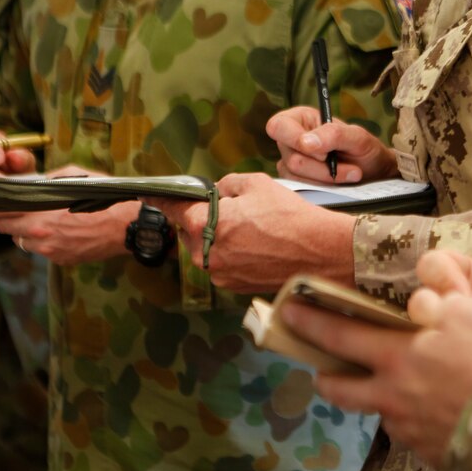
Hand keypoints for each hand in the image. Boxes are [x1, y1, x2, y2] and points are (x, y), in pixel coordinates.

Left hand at [0, 165, 136, 264]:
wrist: (131, 226)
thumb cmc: (106, 198)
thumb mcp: (74, 177)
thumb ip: (45, 182)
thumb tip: (27, 182)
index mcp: (40, 210)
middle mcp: (40, 234)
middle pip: (3, 226)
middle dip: (0, 216)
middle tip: (2, 206)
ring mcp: (50, 250)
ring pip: (20, 239)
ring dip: (20, 228)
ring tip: (33, 216)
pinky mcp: (61, 259)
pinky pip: (39, 249)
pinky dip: (39, 239)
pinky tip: (55, 229)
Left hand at [149, 172, 356, 292]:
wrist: (321, 254)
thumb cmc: (291, 218)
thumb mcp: (257, 184)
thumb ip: (227, 185)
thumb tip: (218, 194)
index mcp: (205, 225)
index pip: (172, 208)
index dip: (161, 198)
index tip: (150, 194)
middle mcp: (206, 254)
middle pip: (192, 231)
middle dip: (205, 219)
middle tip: (235, 211)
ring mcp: (221, 274)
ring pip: (209, 249)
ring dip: (221, 238)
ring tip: (254, 230)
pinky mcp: (236, 286)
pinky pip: (225, 264)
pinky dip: (235, 254)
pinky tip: (259, 246)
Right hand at [268, 106, 397, 183]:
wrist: (374, 174)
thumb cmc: (365, 150)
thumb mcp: (357, 137)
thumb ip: (333, 134)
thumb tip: (305, 143)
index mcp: (300, 119)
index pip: (278, 127)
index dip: (296, 140)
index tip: (324, 153)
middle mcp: (290, 141)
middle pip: (291, 159)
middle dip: (323, 168)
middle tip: (351, 168)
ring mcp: (290, 163)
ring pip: (296, 178)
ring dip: (327, 180)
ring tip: (351, 175)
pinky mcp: (296, 183)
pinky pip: (301, 190)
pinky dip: (324, 189)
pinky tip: (339, 185)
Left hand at [283, 291, 471, 468]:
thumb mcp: (470, 312)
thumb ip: (439, 303)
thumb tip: (420, 303)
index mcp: (396, 358)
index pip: (341, 336)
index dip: (311, 322)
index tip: (288, 312)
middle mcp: (392, 398)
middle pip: (343, 390)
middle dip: (327, 378)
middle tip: (322, 372)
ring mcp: (410, 432)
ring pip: (382, 412)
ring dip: (380, 400)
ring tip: (398, 392)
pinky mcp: (432, 455)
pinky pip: (415, 433)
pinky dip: (418, 421)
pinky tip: (438, 415)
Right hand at [414, 251, 471, 376]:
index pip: (435, 264)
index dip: (441, 276)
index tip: (463, 294)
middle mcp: (456, 306)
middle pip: (418, 297)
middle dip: (434, 307)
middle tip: (461, 323)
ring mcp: (451, 339)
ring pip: (417, 331)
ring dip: (434, 337)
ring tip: (462, 349)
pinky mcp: (451, 368)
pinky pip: (428, 361)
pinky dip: (434, 362)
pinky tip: (456, 368)